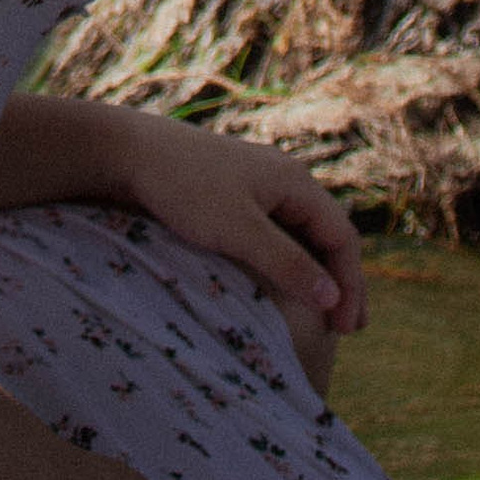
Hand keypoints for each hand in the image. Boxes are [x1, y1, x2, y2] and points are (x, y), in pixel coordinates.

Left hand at [114, 118, 369, 339]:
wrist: (127, 151)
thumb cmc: (184, 188)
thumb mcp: (239, 231)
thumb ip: (287, 263)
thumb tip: (333, 297)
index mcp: (295, 182)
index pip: (343, 238)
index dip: (351, 285)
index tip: (348, 329)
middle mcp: (285, 179)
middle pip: (328, 234)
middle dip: (341, 281)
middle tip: (349, 328)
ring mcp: (259, 184)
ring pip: (302, 233)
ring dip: (316, 272)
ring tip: (322, 313)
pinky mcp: (234, 192)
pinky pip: (277, 230)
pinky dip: (289, 260)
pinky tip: (282, 284)